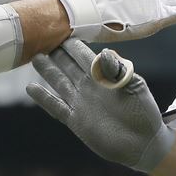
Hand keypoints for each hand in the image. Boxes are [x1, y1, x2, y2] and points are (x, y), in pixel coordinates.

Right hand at [26, 39, 175, 171]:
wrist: (142, 143)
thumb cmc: (143, 112)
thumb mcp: (135, 87)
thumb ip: (118, 71)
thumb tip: (104, 54)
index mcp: (105, 75)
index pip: (84, 56)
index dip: (73, 45)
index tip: (60, 31)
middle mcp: (90, 86)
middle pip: (68, 65)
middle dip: (56, 53)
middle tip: (41, 39)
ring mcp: (81, 103)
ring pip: (59, 82)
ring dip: (47, 70)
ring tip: (35, 57)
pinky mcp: (76, 120)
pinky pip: (57, 106)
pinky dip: (44, 98)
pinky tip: (31, 88)